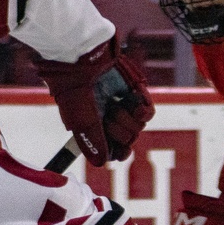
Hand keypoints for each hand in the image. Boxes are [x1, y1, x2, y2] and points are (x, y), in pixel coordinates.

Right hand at [33, 36, 154, 165]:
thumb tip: (102, 163)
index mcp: (95, 127)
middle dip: (119, 131)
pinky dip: (143, 109)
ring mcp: (123, 105)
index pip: (115, 150)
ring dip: (128, 119)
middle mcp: (109, 118)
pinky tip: (134, 102)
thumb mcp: (82, 122)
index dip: (120, 153)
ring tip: (114, 105)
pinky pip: (148, 111)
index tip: (121, 151)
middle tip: (107, 115)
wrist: (83, 61)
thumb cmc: (75, 92)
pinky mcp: (135, 92)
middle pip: (128, 140)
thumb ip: (94, 143)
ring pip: (139, 127)